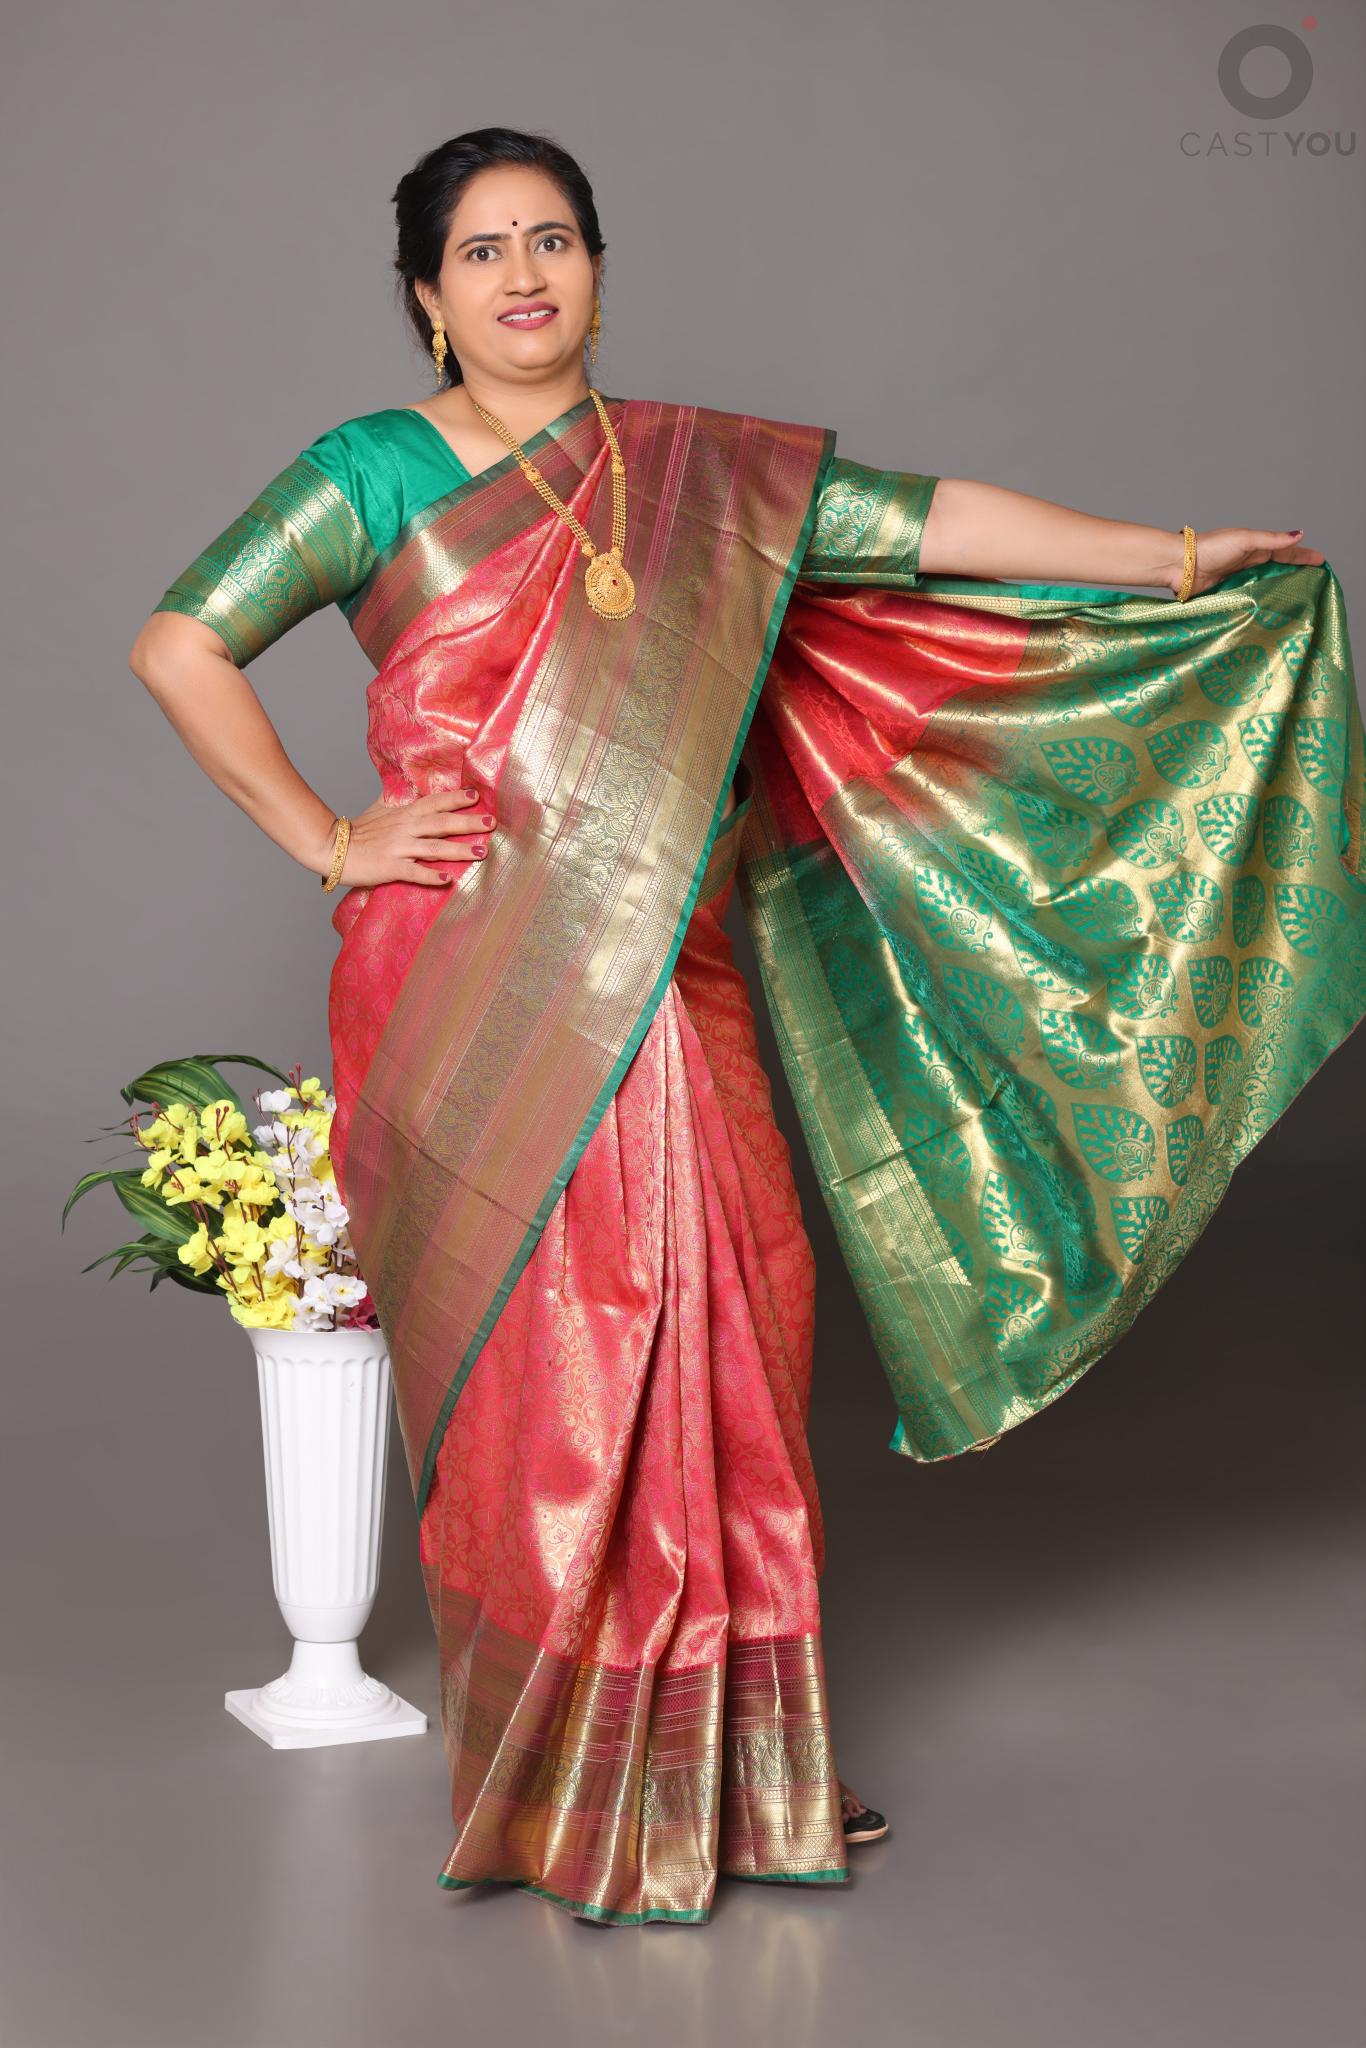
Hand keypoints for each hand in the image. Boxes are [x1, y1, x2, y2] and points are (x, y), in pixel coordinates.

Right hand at [321, 787, 497, 888]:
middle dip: (467, 822)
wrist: (332, 847)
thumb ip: (399, 800)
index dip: (455, 798)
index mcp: (404, 813)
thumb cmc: (358, 831)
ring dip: (458, 850)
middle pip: (441, 823)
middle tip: (491, 823)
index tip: (477, 795)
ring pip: (433, 847)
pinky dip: (430, 875)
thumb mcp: (380, 809)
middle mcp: (405, 828)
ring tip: (481, 852)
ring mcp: (398, 848)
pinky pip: (414, 872)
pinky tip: (448, 880)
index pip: (434, 802)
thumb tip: (410, 787)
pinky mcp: (390, 867)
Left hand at [1177, 526, 1325, 596]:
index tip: (1321, 562)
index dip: (1302, 556)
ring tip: (1298, 599)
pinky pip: (1248, 600)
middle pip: (1277, 570)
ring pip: (1264, 586)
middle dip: (1296, 574)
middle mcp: (1247, 564)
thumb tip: (1299, 535)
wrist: (1180, 566)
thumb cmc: (1211, 548)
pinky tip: (1269, 611)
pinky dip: (1260, 604)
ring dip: (1279, 590)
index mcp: (1254, 548)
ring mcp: (1237, 580)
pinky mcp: (1227, 595)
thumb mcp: (1245, 540)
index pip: (1285, 553)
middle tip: (1315, 582)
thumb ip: (1271, 540)